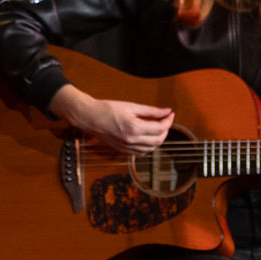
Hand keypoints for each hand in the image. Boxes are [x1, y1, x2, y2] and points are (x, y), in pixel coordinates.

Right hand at [50, 84, 173, 154]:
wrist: (90, 117)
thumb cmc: (108, 109)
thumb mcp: (131, 106)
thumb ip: (151, 110)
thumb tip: (167, 111)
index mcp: (134, 127)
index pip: (160, 128)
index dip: (168, 120)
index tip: (170, 114)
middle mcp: (131, 140)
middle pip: (158, 140)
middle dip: (165, 130)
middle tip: (165, 120)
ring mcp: (127, 147)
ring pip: (151, 149)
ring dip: (158, 139)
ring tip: (157, 128)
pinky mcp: (123, 150)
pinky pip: (141, 153)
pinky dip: (148, 146)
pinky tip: (147, 137)